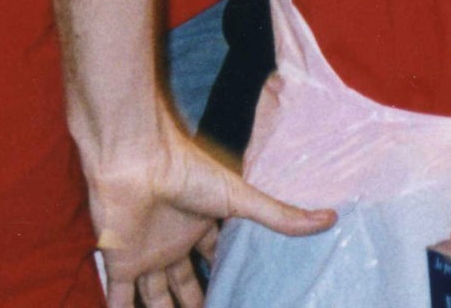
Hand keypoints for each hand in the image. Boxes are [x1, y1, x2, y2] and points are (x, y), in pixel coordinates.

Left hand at [87, 123, 334, 307]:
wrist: (134, 157)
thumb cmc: (185, 169)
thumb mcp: (238, 197)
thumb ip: (279, 216)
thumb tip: (331, 219)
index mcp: (199, 224)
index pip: (214, 257)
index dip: (226, 277)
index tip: (244, 296)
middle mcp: (172, 242)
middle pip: (187, 282)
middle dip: (198, 303)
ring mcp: (145, 253)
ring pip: (156, 297)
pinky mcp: (119, 261)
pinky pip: (120, 297)